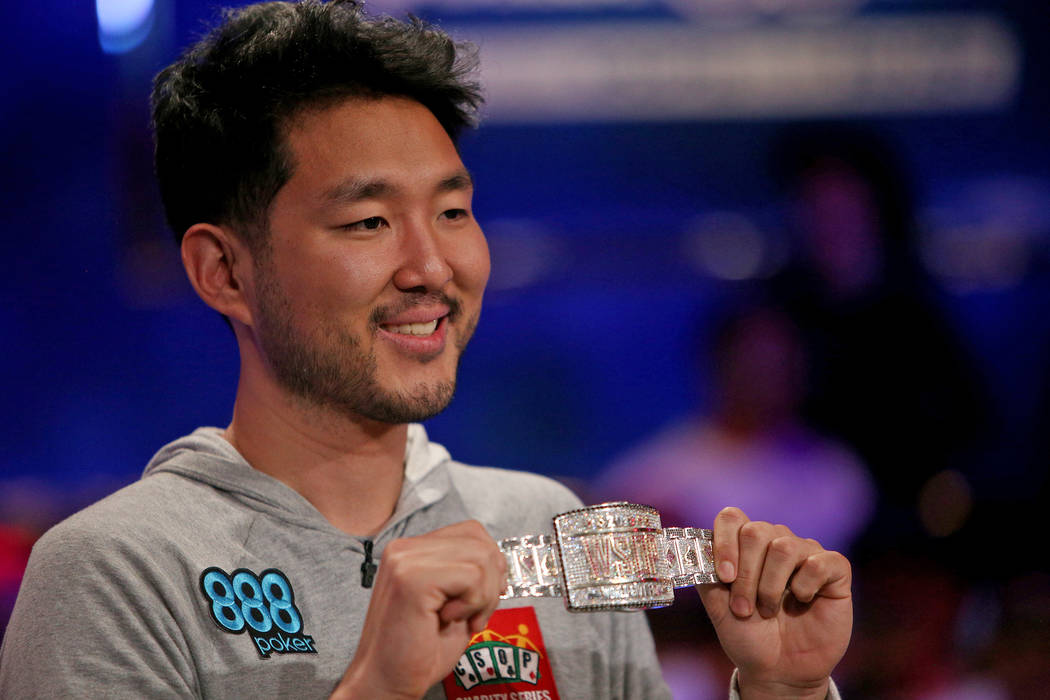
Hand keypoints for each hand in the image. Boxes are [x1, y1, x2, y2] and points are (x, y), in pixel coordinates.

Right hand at [332, 521, 506, 699]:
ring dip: (483, 596)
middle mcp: (404, 548)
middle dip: (491, 582)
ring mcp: (405, 559)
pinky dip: (473, 604)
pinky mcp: (411, 578)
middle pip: (480, 541)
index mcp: (411, 550)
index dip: (489, 565)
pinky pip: (472, 576)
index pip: (472, 531)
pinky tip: (448, 619)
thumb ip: (469, 571)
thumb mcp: (452, 601)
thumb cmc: (418, 650)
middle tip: (473, 615)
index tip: (481, 598)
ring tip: (460, 619)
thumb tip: (499, 558)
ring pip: (481, 557)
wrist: (386, 682)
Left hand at [696, 507, 851, 699]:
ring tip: (768, 610)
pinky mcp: (834, 570)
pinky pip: (818, 563)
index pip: (732, 518)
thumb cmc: (748, 635)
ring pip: (784, 547)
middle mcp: (775, 541)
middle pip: (755, 532)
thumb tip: (696, 547)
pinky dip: (804, 587)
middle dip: (745, 575)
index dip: (724, 543)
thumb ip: (705, 574)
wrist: (778, 670)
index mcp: (745, 545)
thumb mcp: (717, 607)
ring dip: (770, 586)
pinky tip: (802, 601)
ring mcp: (806, 553)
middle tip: (743, 608)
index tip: (724, 577)